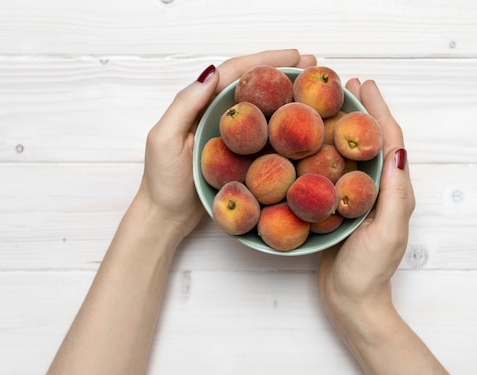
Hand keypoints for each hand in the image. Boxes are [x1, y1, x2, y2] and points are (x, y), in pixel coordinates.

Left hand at [136, 49, 317, 240]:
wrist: (165, 216)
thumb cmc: (162, 181)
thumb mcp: (165, 139)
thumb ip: (185, 105)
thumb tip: (212, 72)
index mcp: (201, 105)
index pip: (236, 73)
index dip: (265, 60)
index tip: (295, 55)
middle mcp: (217, 114)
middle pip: (254, 84)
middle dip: (283, 71)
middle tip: (313, 65)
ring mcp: (231, 136)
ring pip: (262, 106)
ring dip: (286, 94)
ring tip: (314, 87)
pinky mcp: (239, 155)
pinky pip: (264, 133)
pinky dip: (282, 122)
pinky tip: (301, 123)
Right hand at [318, 79, 414, 331]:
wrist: (351, 302)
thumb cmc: (368, 271)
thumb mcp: (386, 231)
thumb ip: (393, 193)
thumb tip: (396, 149)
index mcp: (395, 191)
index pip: (390, 141)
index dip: (379, 111)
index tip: (366, 86)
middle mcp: (380, 190)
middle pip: (373, 140)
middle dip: (364, 110)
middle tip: (347, 85)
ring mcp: (360, 198)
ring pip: (354, 153)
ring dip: (347, 126)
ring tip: (331, 104)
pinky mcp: (341, 207)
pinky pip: (336, 171)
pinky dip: (329, 150)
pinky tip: (314, 143)